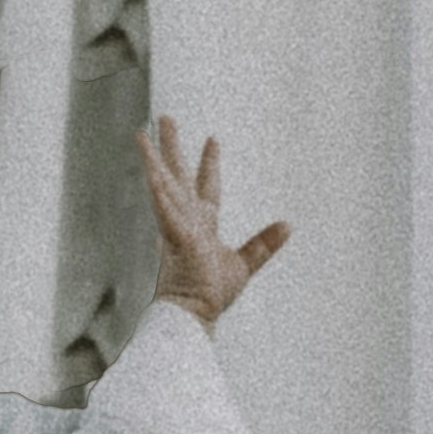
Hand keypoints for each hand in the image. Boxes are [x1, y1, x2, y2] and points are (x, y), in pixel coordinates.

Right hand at [138, 116, 289, 328]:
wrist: (193, 315)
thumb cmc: (211, 294)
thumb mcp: (245, 263)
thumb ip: (264, 243)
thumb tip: (289, 224)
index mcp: (201, 224)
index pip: (206, 186)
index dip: (209, 163)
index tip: (213, 139)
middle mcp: (186, 219)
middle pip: (178, 175)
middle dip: (172, 147)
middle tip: (165, 118)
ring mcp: (177, 226)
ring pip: (164, 185)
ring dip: (154, 159)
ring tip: (143, 134)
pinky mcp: (175, 236)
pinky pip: (165, 210)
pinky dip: (159, 191)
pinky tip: (152, 170)